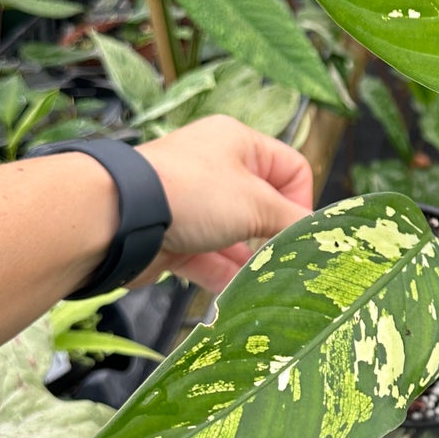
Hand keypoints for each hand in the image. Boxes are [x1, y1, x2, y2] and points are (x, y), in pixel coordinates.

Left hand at [134, 117, 313, 291]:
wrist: (119, 218)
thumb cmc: (191, 193)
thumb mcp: (255, 203)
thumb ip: (291, 221)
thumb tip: (319, 235)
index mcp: (239, 143)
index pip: (290, 169)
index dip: (302, 201)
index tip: (301, 232)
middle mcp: (216, 169)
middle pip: (262, 206)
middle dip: (275, 236)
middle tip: (289, 261)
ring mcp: (193, 205)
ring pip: (235, 236)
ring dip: (251, 261)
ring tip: (268, 284)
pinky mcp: (174, 237)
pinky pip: (209, 258)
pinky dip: (225, 276)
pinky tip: (240, 293)